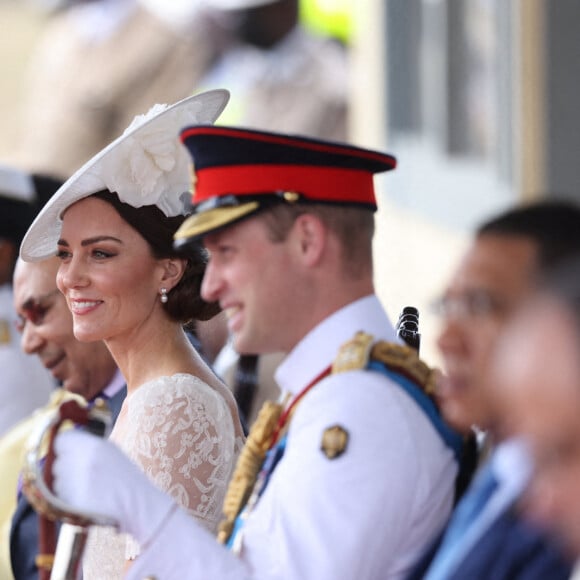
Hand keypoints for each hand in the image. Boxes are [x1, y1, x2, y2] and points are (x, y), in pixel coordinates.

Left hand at [54, 430, 175, 545]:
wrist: (136, 503)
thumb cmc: (126, 476)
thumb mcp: (111, 450)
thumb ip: (88, 445)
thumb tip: (67, 444)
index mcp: (92, 446)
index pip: (61, 440)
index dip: (65, 446)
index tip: (70, 451)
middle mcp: (81, 462)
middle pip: (57, 462)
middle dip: (67, 467)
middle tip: (84, 472)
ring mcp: (75, 484)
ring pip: (58, 481)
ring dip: (67, 484)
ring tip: (88, 487)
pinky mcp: (71, 503)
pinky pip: (60, 498)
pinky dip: (69, 499)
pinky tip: (87, 498)